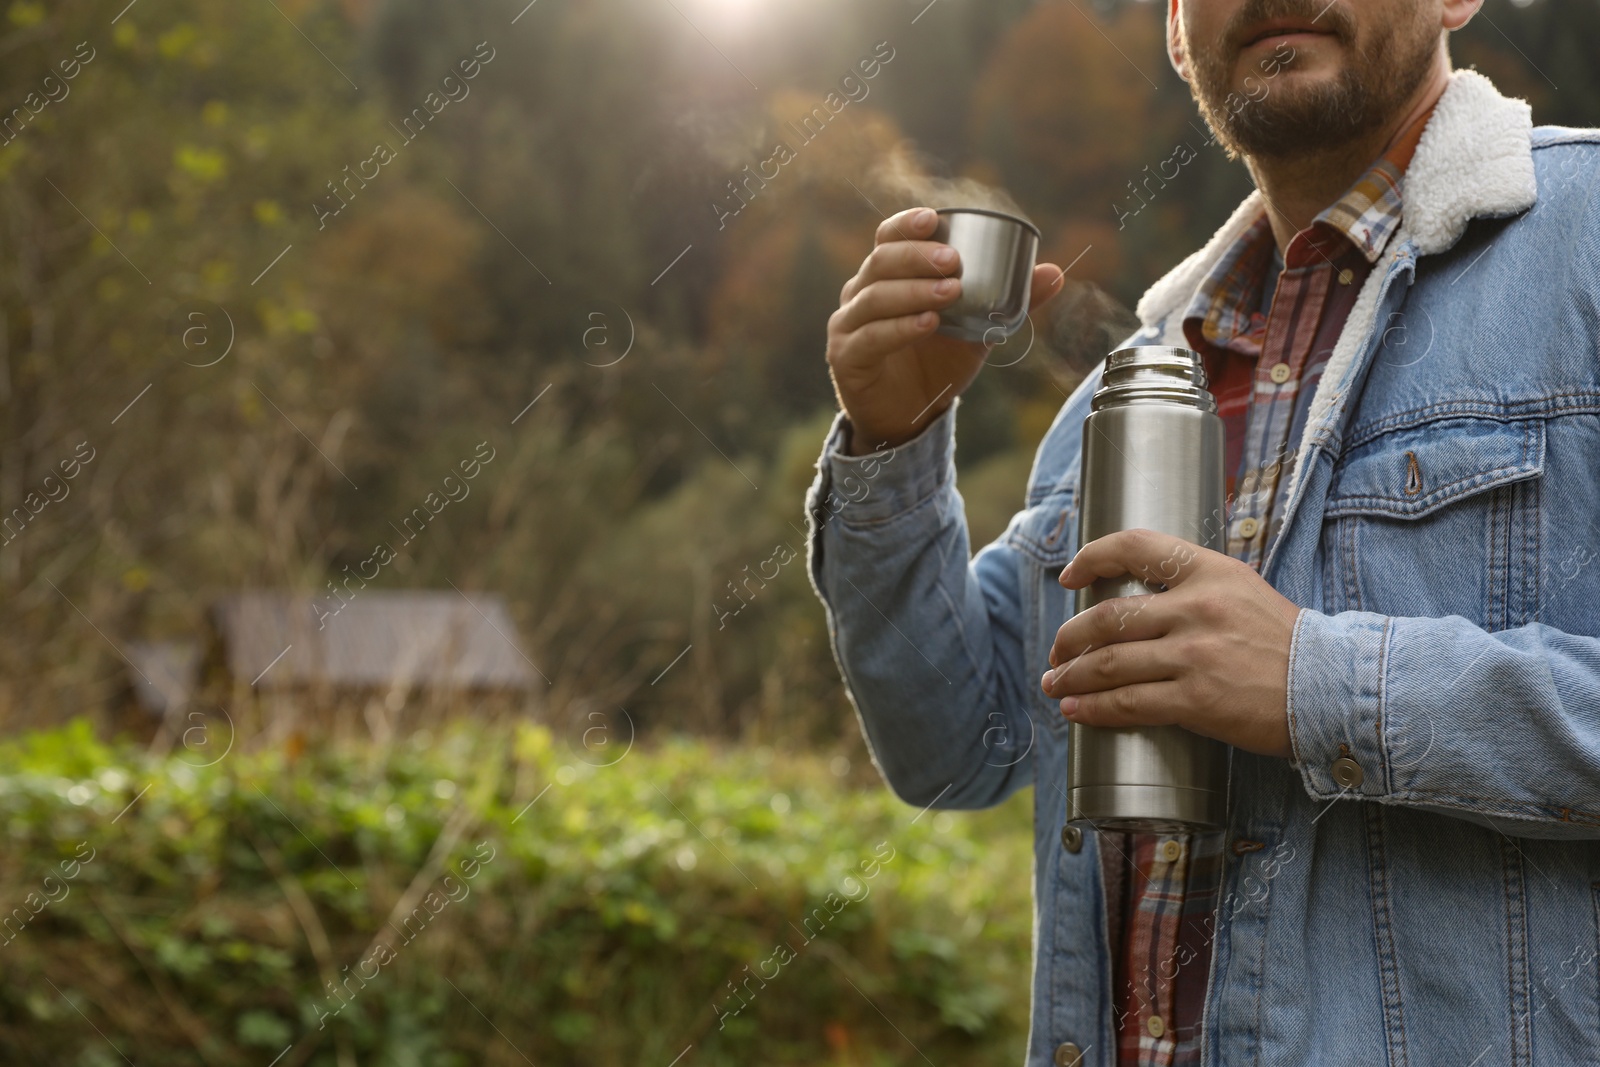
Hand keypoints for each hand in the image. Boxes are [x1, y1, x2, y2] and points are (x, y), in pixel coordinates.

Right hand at [827, 206, 1065, 454]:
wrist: (910, 417)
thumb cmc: (936, 363)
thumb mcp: (978, 328)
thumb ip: (1011, 302)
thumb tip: (1054, 272)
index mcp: (886, 277)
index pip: (889, 238)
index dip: (907, 225)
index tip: (934, 218)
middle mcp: (860, 294)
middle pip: (881, 262)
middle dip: (918, 257)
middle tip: (954, 260)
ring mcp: (848, 325)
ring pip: (875, 297)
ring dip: (914, 291)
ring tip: (951, 292)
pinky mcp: (846, 357)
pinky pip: (872, 337)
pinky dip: (901, 328)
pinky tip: (928, 324)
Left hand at [1038, 529, 1302, 758]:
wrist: (1331, 689)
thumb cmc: (1284, 644)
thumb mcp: (1242, 591)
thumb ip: (1193, 588)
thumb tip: (1138, 601)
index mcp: (1209, 571)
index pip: (1134, 546)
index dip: (1091, 558)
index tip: (1070, 578)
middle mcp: (1197, 607)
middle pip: (1106, 617)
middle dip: (1068, 638)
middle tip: (1056, 652)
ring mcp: (1195, 655)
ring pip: (1108, 663)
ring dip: (1070, 676)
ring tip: (1055, 684)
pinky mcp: (1197, 700)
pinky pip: (1128, 703)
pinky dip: (1093, 708)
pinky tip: (1077, 710)